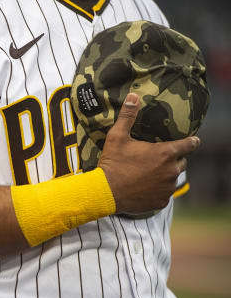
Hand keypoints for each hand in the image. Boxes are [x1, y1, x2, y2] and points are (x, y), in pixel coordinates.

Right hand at [98, 93, 199, 214]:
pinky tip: (145, 187)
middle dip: (173, 159)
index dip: (191, 141)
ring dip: (166, 175)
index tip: (192, 140)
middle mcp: (171, 171)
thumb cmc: (112, 163)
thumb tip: (133, 96)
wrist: (105, 192)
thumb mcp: (117, 137)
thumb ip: (128, 116)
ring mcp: (167, 188)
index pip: (190, 144)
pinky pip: (165, 194)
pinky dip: (158, 190)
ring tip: (149, 173)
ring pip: (173, 179)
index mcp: (165, 153)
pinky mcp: (161, 201)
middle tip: (158, 158)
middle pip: (182, 162)